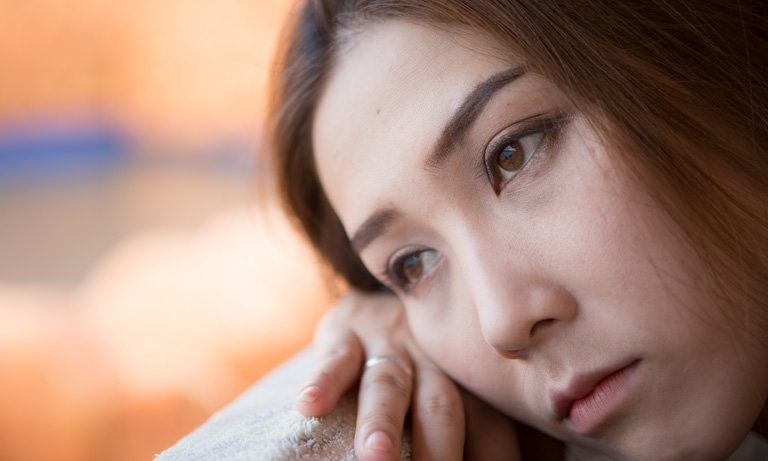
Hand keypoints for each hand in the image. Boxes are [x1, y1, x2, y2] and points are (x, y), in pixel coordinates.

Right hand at [294, 291, 521, 460]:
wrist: (387, 303)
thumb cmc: (436, 369)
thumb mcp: (470, 391)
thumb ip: (501, 428)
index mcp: (475, 379)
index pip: (491, 431)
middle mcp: (437, 360)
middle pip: (442, 409)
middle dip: (438, 454)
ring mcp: (390, 344)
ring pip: (389, 385)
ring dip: (382, 422)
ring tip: (375, 456)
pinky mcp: (346, 332)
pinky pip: (335, 356)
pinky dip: (322, 380)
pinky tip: (309, 406)